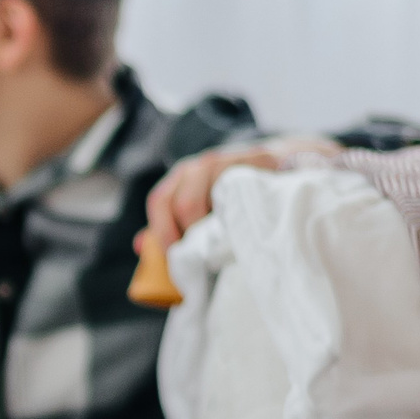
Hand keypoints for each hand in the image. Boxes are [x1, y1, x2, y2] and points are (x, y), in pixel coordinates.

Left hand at [137, 134, 343, 253]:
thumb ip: (170, 225)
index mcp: (181, 176)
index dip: (162, 232)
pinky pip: (245, 188)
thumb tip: (139, 247)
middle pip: (185, 203)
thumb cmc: (234, 192)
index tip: (174, 257)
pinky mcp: (259, 160)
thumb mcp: (200, 203)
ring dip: (217, 228)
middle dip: (191, 236)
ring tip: (223, 247)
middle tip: (202, 259)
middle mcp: (201, 165)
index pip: (159, 201)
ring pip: (215, 196)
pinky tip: (246, 226)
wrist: (280, 162)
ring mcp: (231, 159)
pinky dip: (243, 211)